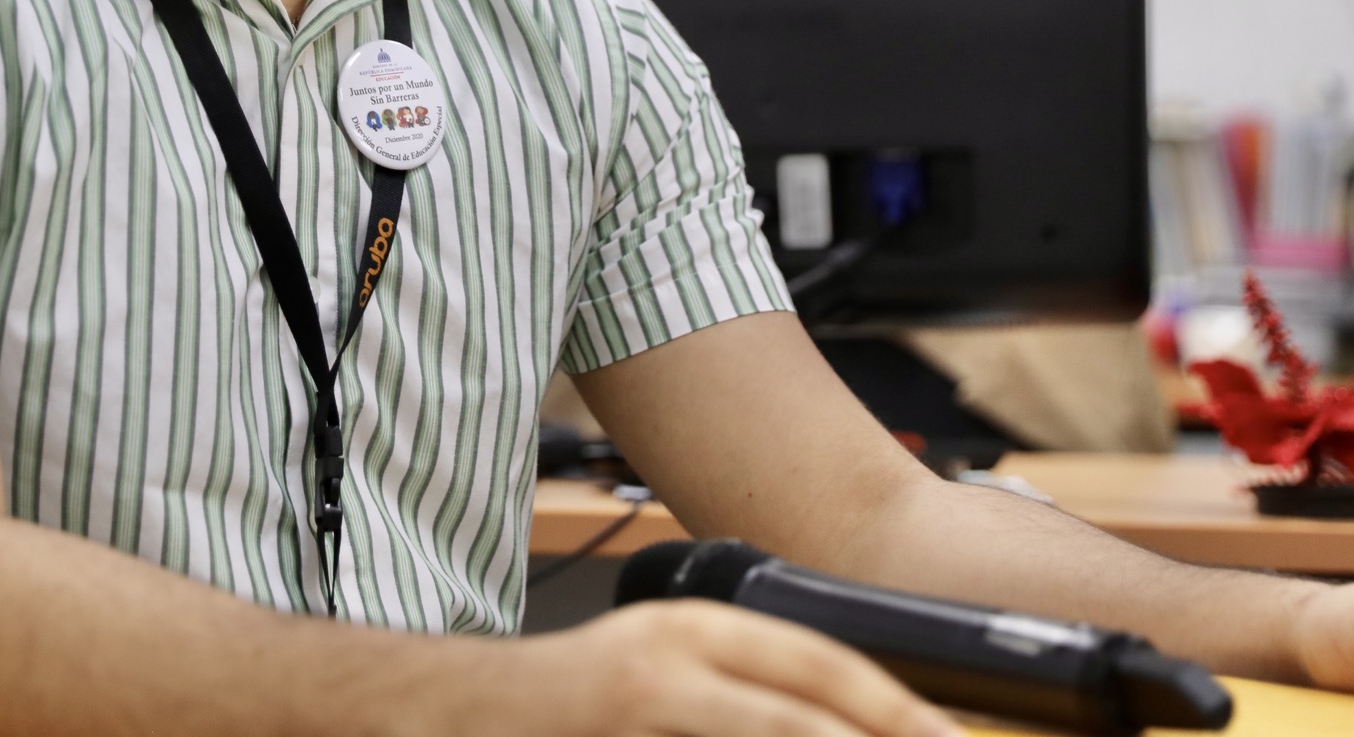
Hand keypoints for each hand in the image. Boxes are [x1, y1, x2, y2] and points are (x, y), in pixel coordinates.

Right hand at [473, 600, 964, 736]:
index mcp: (694, 627)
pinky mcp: (623, 730)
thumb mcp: (662, 674)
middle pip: (806, 710)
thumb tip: (857, 715)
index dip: (896, 707)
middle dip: (883, 735)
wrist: (457, 716)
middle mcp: (672, 658)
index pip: (822, 661)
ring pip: (775, 731)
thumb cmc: (571, 708)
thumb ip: (741, 689)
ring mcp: (644, 703)